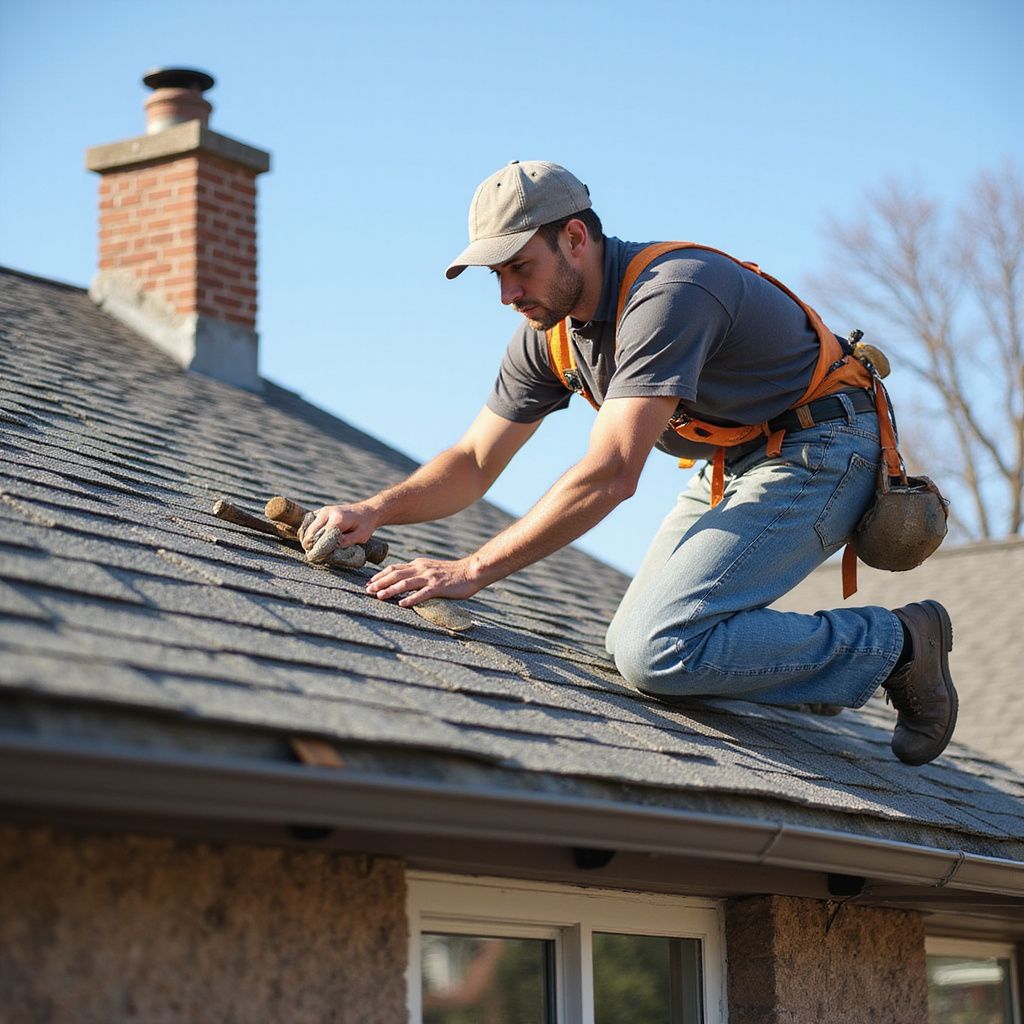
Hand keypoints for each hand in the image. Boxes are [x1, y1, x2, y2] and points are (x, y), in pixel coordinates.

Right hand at [299, 502, 379, 551]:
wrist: (367, 511)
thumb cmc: (366, 525)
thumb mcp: (360, 536)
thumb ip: (345, 541)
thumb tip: (330, 549)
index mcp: (338, 518)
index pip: (321, 536)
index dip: (318, 549)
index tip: (318, 558)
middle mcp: (327, 513)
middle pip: (311, 533)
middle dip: (311, 546)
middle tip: (314, 556)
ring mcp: (322, 511)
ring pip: (307, 529)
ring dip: (308, 540)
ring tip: (313, 550)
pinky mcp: (321, 512)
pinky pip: (309, 524)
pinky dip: (309, 534)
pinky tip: (313, 541)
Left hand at [366, 557, 482, 606]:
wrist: (472, 570)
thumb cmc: (453, 573)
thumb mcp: (432, 569)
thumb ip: (419, 573)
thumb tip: (405, 581)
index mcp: (419, 564)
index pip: (394, 568)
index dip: (380, 575)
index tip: (369, 582)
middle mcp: (422, 569)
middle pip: (395, 574)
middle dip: (380, 582)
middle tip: (367, 590)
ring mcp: (430, 578)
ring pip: (405, 583)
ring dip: (390, 590)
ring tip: (379, 596)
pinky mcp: (438, 587)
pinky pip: (422, 594)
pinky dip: (410, 599)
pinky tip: (402, 605)